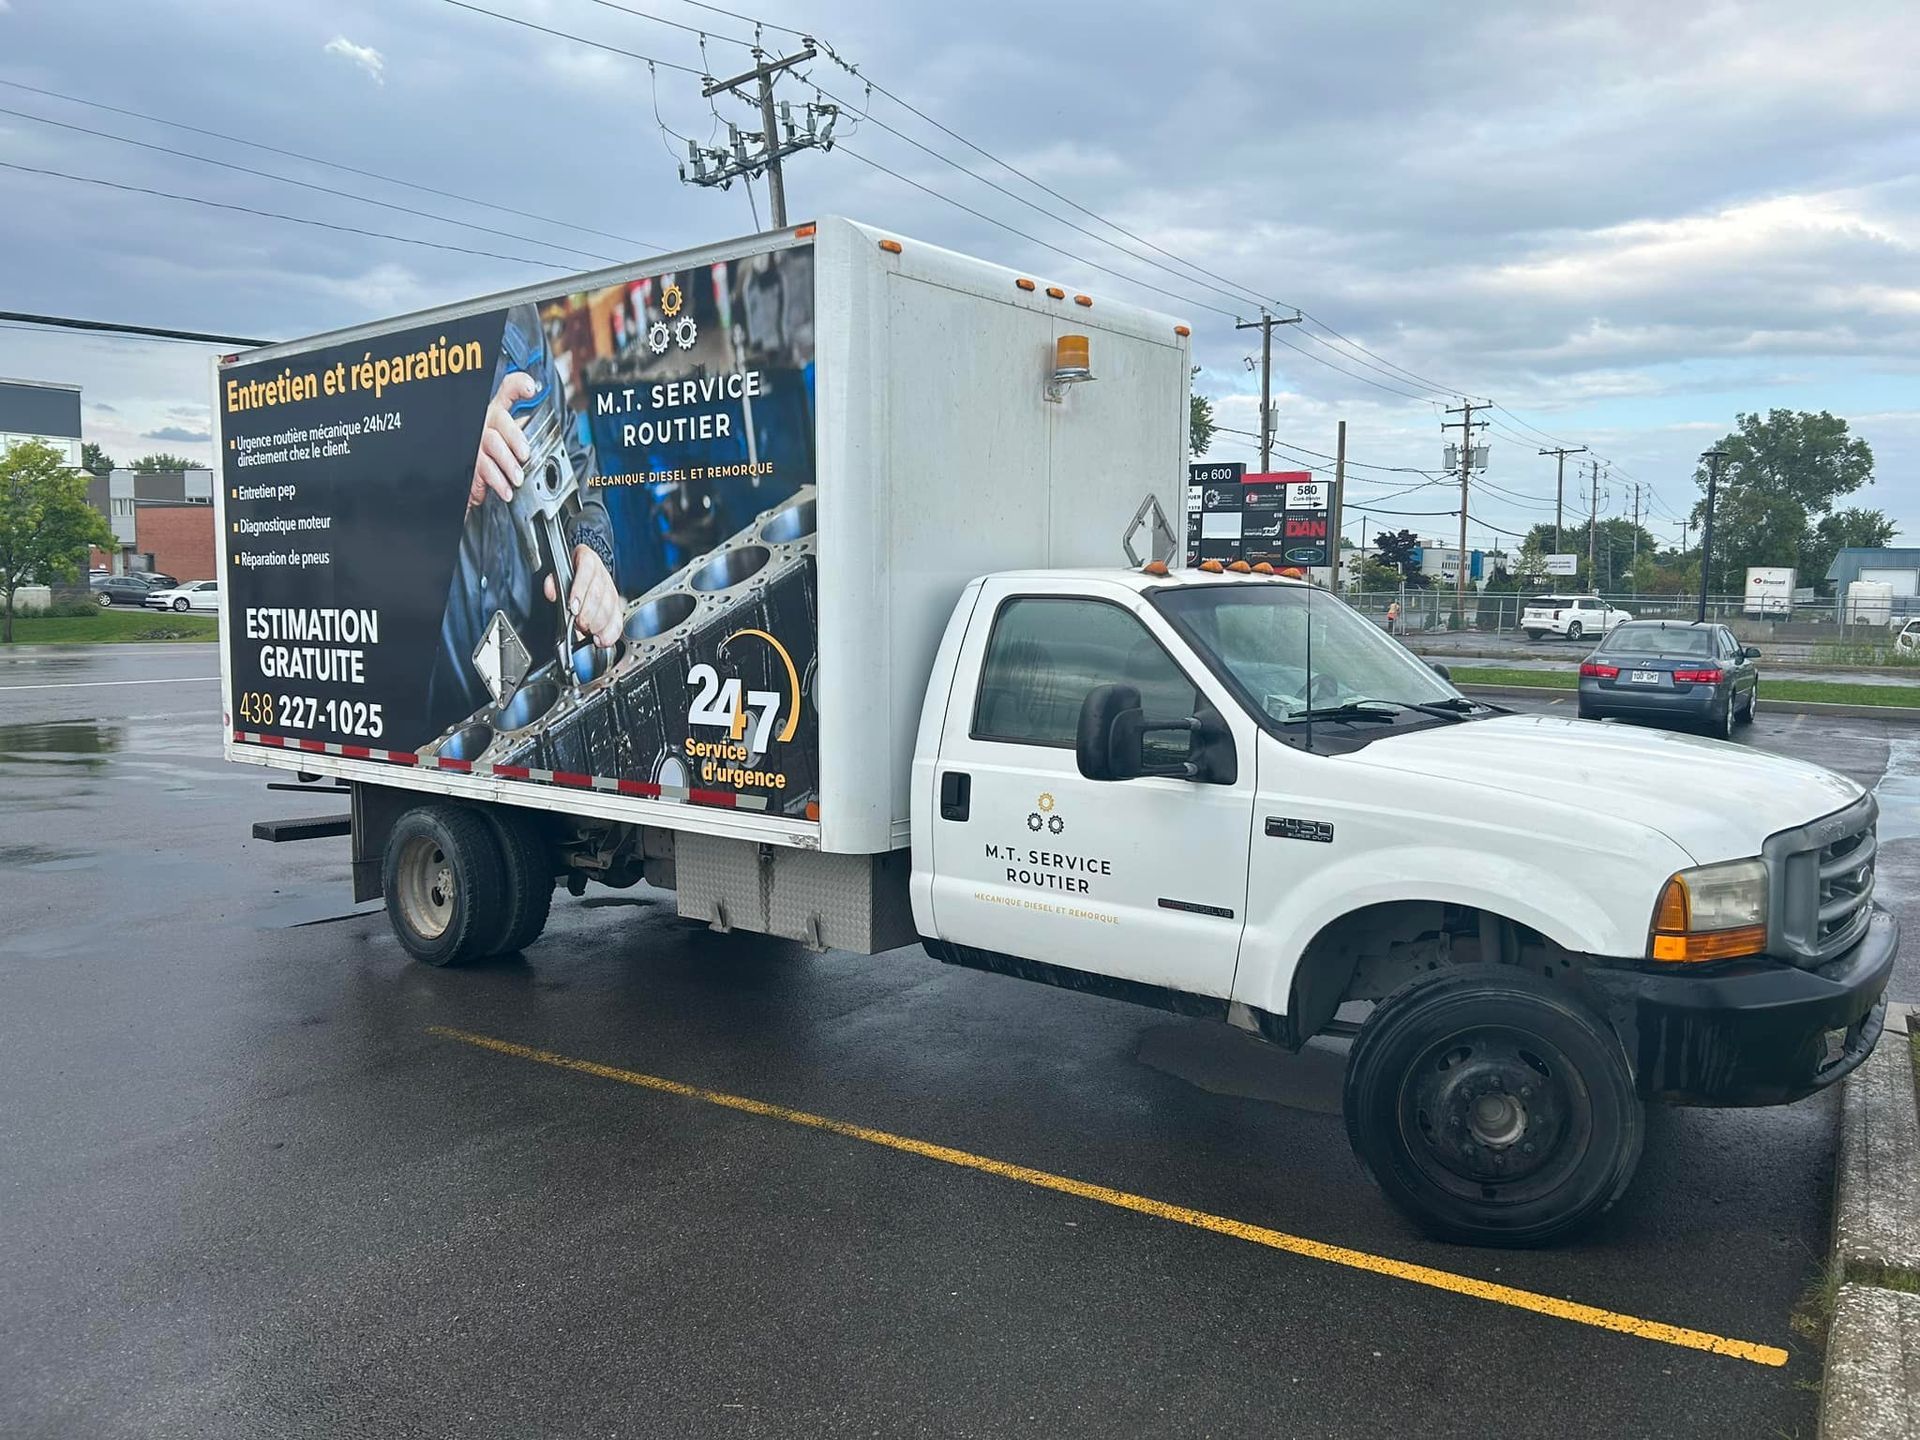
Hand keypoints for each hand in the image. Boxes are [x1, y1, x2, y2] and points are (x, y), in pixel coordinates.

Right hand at [469, 372, 538, 509]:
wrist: (474, 475)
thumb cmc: (498, 454)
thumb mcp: (510, 437)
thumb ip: (524, 431)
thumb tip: (549, 436)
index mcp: (498, 413)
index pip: (507, 390)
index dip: (518, 386)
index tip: (531, 389)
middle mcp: (487, 423)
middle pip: (500, 421)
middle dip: (515, 438)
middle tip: (525, 455)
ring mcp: (478, 441)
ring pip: (491, 445)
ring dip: (507, 463)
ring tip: (517, 479)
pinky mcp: (471, 462)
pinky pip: (482, 469)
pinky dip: (495, 482)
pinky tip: (505, 490)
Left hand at [546, 545, 619, 647]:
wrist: (581, 581)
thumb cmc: (569, 578)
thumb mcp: (558, 574)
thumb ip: (553, 581)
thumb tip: (551, 591)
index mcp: (587, 560)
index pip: (587, 569)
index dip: (580, 589)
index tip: (572, 607)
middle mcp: (602, 574)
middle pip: (599, 593)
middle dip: (588, 612)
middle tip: (579, 622)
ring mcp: (611, 590)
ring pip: (611, 607)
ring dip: (599, 623)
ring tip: (589, 631)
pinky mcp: (617, 606)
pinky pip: (618, 620)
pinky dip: (610, 632)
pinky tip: (602, 639)